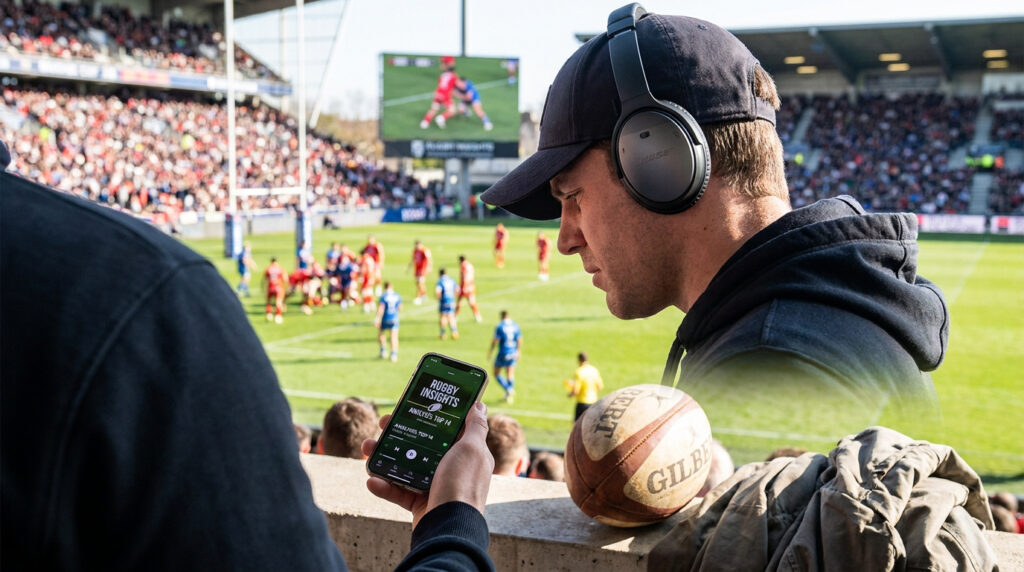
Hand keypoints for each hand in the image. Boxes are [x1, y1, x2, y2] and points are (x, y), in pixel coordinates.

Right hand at [362, 401, 492, 529]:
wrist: (449, 527)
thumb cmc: (462, 484)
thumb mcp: (472, 449)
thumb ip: (475, 427)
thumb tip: (479, 405)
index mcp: (467, 454)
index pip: (447, 429)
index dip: (429, 415)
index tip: (410, 406)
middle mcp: (452, 469)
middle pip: (421, 445)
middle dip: (399, 433)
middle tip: (382, 424)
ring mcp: (435, 486)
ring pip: (405, 466)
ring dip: (383, 457)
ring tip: (366, 449)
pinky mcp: (420, 504)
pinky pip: (398, 492)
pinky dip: (384, 486)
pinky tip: (371, 480)